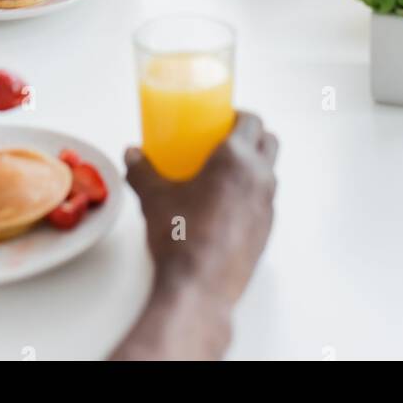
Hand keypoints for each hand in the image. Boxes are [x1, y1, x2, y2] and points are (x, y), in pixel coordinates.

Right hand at [125, 111, 277, 308]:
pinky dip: (253, 194)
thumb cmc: (180, 237)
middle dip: (253, 136)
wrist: (198, 287)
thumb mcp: (154, 198)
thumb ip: (142, 171)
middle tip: (226, 141)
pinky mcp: (267, 231)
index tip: (224, 118)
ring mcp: (268, 206)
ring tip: (225, 173)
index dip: (240, 115)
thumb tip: (132, 153)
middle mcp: (259, 178)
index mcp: (236, 159)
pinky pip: (266, 201)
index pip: (253, 120)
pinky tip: (227, 206)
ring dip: (255, 165)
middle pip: (269, 141)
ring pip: (270, 171)